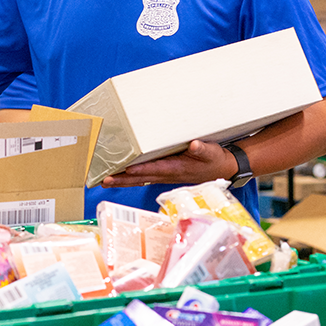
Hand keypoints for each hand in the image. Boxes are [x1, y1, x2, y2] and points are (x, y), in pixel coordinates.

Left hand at [97, 140, 237, 187]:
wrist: (221, 170)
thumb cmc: (214, 160)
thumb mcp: (212, 152)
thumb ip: (203, 149)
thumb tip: (194, 145)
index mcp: (177, 169)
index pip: (156, 169)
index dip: (142, 169)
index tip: (127, 169)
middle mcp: (167, 175)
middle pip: (141, 178)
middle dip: (123, 179)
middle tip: (105, 180)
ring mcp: (164, 176)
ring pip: (139, 179)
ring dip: (122, 180)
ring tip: (104, 180)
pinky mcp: (163, 174)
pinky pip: (143, 178)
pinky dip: (130, 178)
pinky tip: (119, 177)